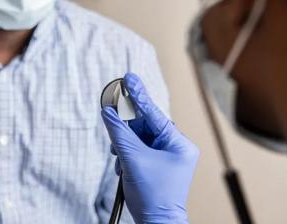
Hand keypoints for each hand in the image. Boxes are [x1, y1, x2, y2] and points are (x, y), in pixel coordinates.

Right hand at [101, 73, 198, 223]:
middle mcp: (175, 147)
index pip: (153, 113)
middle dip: (126, 129)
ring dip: (125, 144)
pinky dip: (127, 153)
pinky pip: (139, 149)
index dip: (138, 95)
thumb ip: (119, 133)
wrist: (155, 223)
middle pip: (145, 125)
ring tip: (119, 157)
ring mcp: (167, 156)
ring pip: (140, 138)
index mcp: (178, 143)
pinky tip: (122, 165)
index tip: (129, 77)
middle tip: (111, 119)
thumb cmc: (152, 195)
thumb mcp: (132, 159)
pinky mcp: (158, 163)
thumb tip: (108, 112)